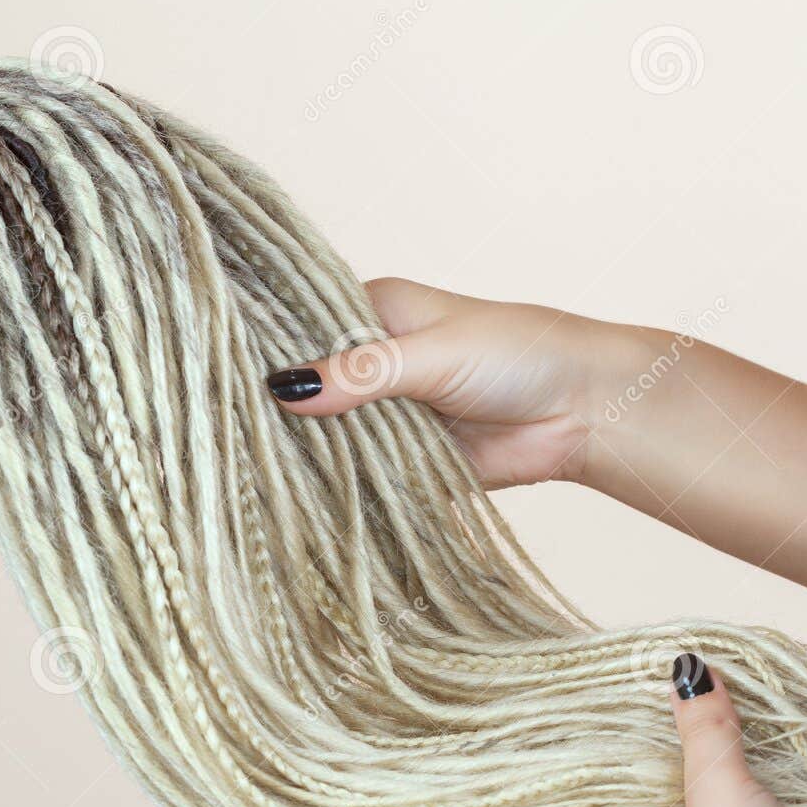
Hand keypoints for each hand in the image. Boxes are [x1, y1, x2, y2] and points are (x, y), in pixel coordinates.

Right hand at [265, 277, 646, 489]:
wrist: (586, 410)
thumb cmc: (520, 353)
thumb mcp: (432, 354)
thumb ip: (361, 374)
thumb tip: (285, 391)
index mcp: (374, 311)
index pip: (301, 329)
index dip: (266, 353)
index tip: (221, 379)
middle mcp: (372, 359)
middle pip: (309, 388)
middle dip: (283, 411)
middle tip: (230, 436)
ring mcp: (387, 412)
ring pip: (328, 434)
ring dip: (310, 451)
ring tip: (255, 470)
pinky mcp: (404, 458)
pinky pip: (359, 472)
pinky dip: (340, 483)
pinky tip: (301, 495)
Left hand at [601, 653, 806, 806]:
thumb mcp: (716, 787)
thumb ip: (702, 727)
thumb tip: (687, 668)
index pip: (621, 767)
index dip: (645, 723)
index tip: (665, 676)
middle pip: (668, 778)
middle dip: (693, 738)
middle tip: (711, 685)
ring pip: (711, 796)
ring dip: (731, 761)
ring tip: (742, 708)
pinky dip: (758, 788)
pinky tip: (769, 754)